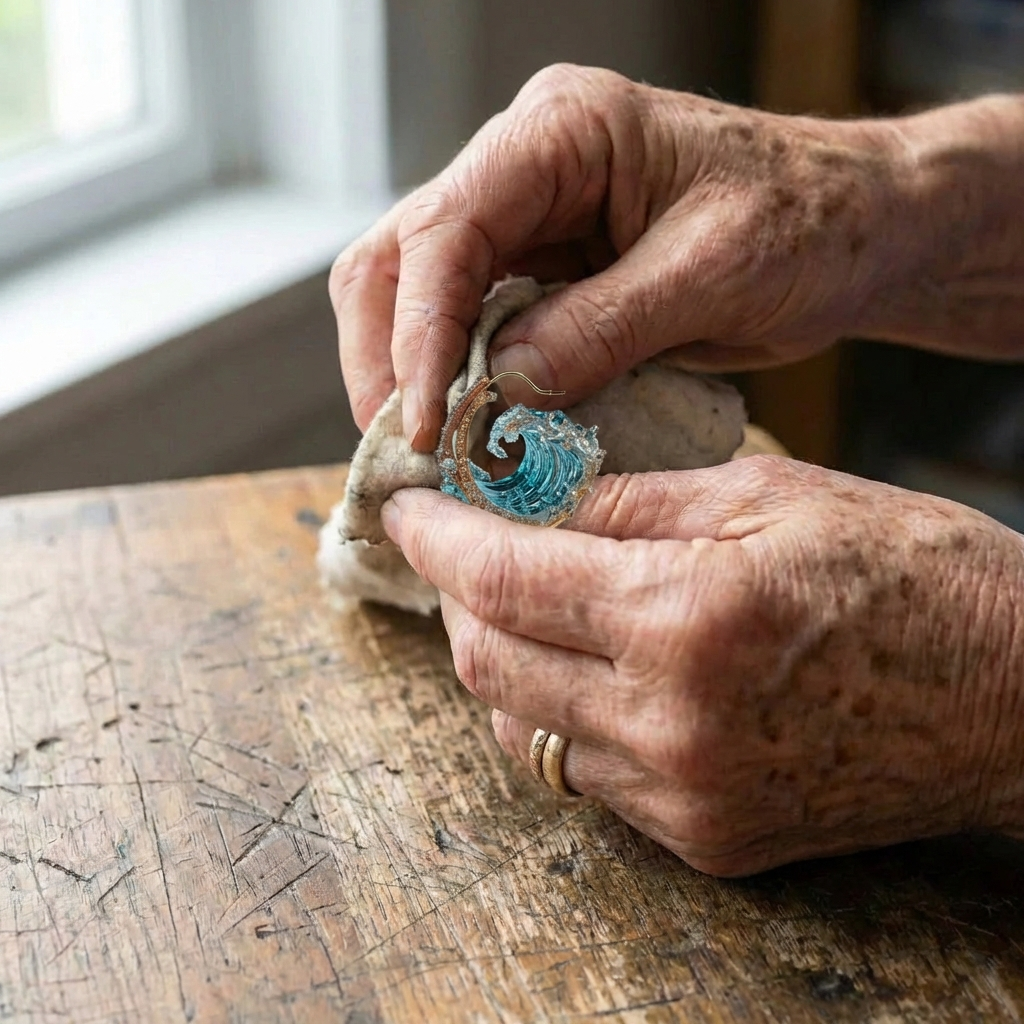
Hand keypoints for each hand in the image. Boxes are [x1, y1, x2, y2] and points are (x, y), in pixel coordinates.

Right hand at [331, 64, 924, 450]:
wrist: (856, 231)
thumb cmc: (809, 222)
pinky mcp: (544, 273)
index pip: (446, 229)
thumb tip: (498, 392)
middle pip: (399, 257)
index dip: (419, 333)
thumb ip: (600, 327)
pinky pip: (473, 328)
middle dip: (388, 358)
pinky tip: (473, 433)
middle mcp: (525, 168)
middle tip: (407, 449)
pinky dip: (460, 384)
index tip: (425, 424)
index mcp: (562, 132)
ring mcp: (528, 221)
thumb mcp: (710, 273)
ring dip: (412, 376)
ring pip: (419, 295)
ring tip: (431, 453)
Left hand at [382, 457, 1023, 875]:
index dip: (438, 539)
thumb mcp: (768, 495)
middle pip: (487, 663)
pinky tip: (584, 667)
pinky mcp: (705, 837)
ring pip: (522, 727)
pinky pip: (583, 775)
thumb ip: (630, 500)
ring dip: (499, 658)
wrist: (1015, 699)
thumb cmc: (910, 574)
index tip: (408, 508)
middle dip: (456, 597)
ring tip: (521, 601)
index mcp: (685, 616)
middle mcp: (670, 722)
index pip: (503, 578)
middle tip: (462, 547)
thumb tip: (532, 495)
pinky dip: (558, 714)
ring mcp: (684, 795)